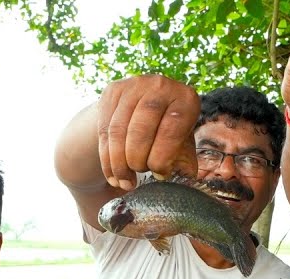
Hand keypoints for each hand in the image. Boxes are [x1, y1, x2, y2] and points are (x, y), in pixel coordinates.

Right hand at [95, 74, 200, 190]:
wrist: (144, 105)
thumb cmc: (170, 131)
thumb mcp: (183, 142)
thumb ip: (185, 161)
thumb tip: (184, 180)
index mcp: (185, 98)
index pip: (172, 129)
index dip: (163, 156)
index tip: (159, 175)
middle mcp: (160, 86)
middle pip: (141, 128)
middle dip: (137, 158)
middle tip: (139, 175)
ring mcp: (133, 86)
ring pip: (118, 130)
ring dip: (119, 162)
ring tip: (124, 182)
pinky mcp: (112, 91)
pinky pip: (104, 130)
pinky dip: (107, 158)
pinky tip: (112, 176)